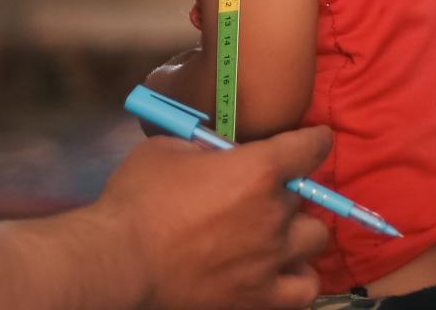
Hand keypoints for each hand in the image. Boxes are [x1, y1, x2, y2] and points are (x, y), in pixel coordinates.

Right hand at [87, 126, 333, 308]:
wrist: (120, 261)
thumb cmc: (138, 199)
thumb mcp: (167, 150)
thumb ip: (204, 148)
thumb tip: (220, 155)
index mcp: (257, 171)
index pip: (309, 149)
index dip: (315, 141)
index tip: (315, 141)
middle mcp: (274, 215)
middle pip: (304, 198)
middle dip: (284, 193)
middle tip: (257, 197)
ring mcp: (272, 260)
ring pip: (314, 239)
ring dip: (297, 231)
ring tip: (276, 235)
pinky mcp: (260, 298)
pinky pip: (305, 288)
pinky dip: (298, 277)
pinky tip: (281, 271)